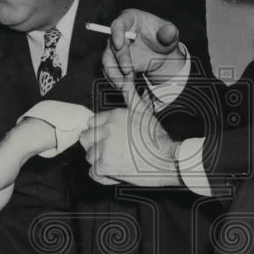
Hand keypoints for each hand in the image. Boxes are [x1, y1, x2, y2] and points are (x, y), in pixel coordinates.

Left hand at [80, 72, 179, 187]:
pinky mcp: (104, 166)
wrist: (167, 159)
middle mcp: (106, 130)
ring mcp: (104, 148)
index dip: (100, 133)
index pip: (91, 123)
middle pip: (86, 139)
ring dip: (100, 162)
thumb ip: (130, 94)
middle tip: (112, 151)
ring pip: (89, 157)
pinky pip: (93, 173)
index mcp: (113, 116)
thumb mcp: (143, 111)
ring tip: (118, 162)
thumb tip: (126, 77)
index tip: (111, 140)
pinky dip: (103, 176)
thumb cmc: (157, 137)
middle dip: (96, 146)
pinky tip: (116, 172)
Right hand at [102, 9, 184, 87]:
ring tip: (123, 84)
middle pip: (113, 45)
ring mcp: (116, 49)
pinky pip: (111, 71)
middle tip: (127, 70)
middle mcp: (119, 33)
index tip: (119, 44)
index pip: (119, 24)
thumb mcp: (169, 32)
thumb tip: (169, 32)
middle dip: (120, 59)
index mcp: (129, 19)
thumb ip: (169, 32)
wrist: (161, 52)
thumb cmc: (163, 36)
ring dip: (114, 72)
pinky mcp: (115, 62)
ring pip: (108, 60)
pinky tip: (123, 86)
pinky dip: (115, 79)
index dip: (117, 34)